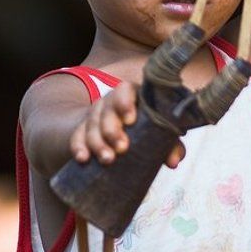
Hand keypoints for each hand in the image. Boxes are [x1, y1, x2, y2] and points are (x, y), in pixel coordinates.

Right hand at [70, 81, 184, 168]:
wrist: (122, 130)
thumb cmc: (147, 128)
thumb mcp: (159, 132)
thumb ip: (170, 143)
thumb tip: (174, 161)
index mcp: (131, 95)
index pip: (125, 90)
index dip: (125, 103)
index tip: (130, 120)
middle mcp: (110, 102)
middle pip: (106, 110)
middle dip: (112, 130)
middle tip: (122, 148)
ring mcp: (95, 115)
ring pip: (91, 125)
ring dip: (97, 143)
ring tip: (107, 159)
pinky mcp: (82, 129)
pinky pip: (76, 136)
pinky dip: (78, 147)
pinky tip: (83, 159)